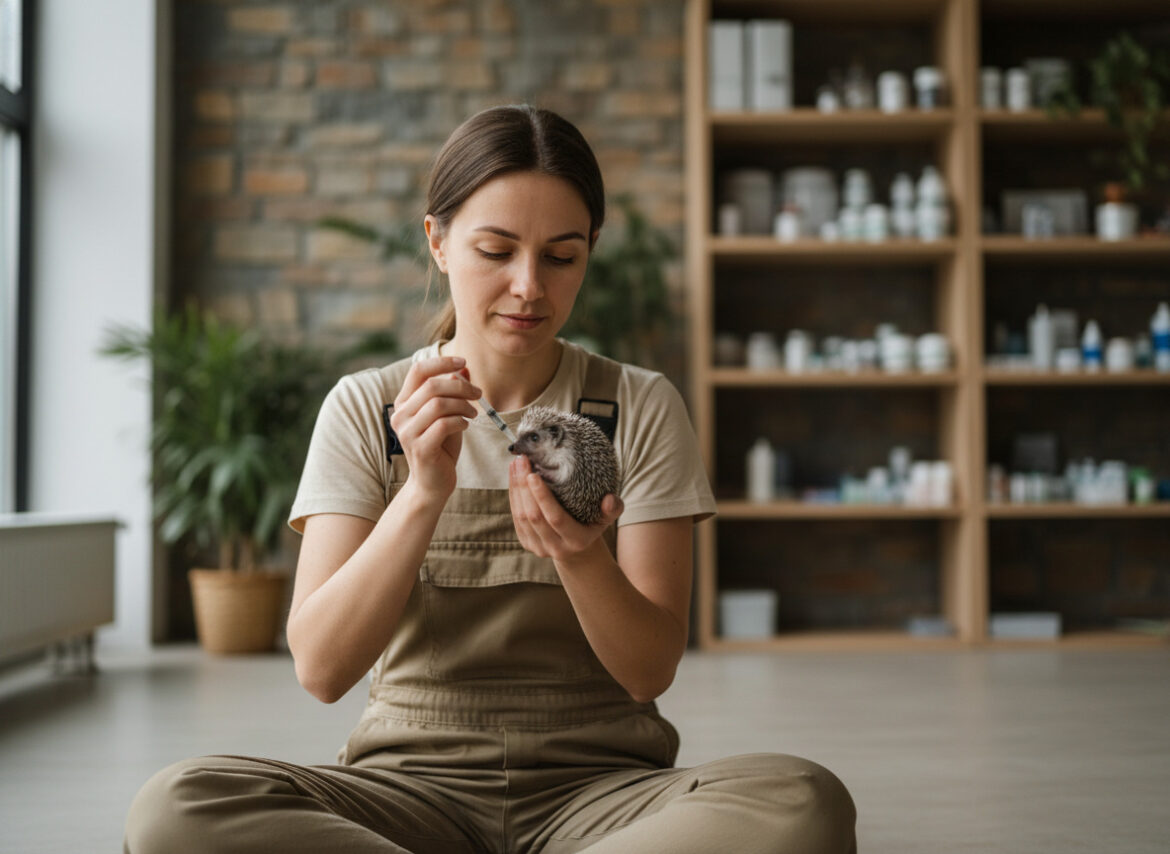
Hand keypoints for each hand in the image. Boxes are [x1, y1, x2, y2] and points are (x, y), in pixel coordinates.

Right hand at [390, 356, 480, 499]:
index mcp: (404, 403)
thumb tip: (463, 369)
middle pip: (432, 385)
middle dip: (461, 387)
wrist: (433, 483)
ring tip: (473, 414)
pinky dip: (460, 422)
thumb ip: (452, 393)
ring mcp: (407, 432)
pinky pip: (444, 424)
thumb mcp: (448, 415)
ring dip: (463, 405)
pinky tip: (465, 426)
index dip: (442, 362)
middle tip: (478, 395)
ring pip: (438, 403)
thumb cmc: (441, 447)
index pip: (418, 370)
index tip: (464, 362)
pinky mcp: (420, 448)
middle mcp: (400, 415)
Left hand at [509, 454, 622, 562]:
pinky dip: (513, 495)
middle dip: (524, 487)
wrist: (577, 549)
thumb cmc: (593, 524)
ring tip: (516, 464)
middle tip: (522, 460)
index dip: (542, 497)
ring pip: (521, 516)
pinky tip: (514, 476)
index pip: (555, 518)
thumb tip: (609, 499)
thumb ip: (613, 508)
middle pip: (533, 516)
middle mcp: (555, 547)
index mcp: (576, 540)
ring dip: (516, 488)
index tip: (533, 474)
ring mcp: (538, 547)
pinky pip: (515, 517)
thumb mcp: (606, 518)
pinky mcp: (526, 543)